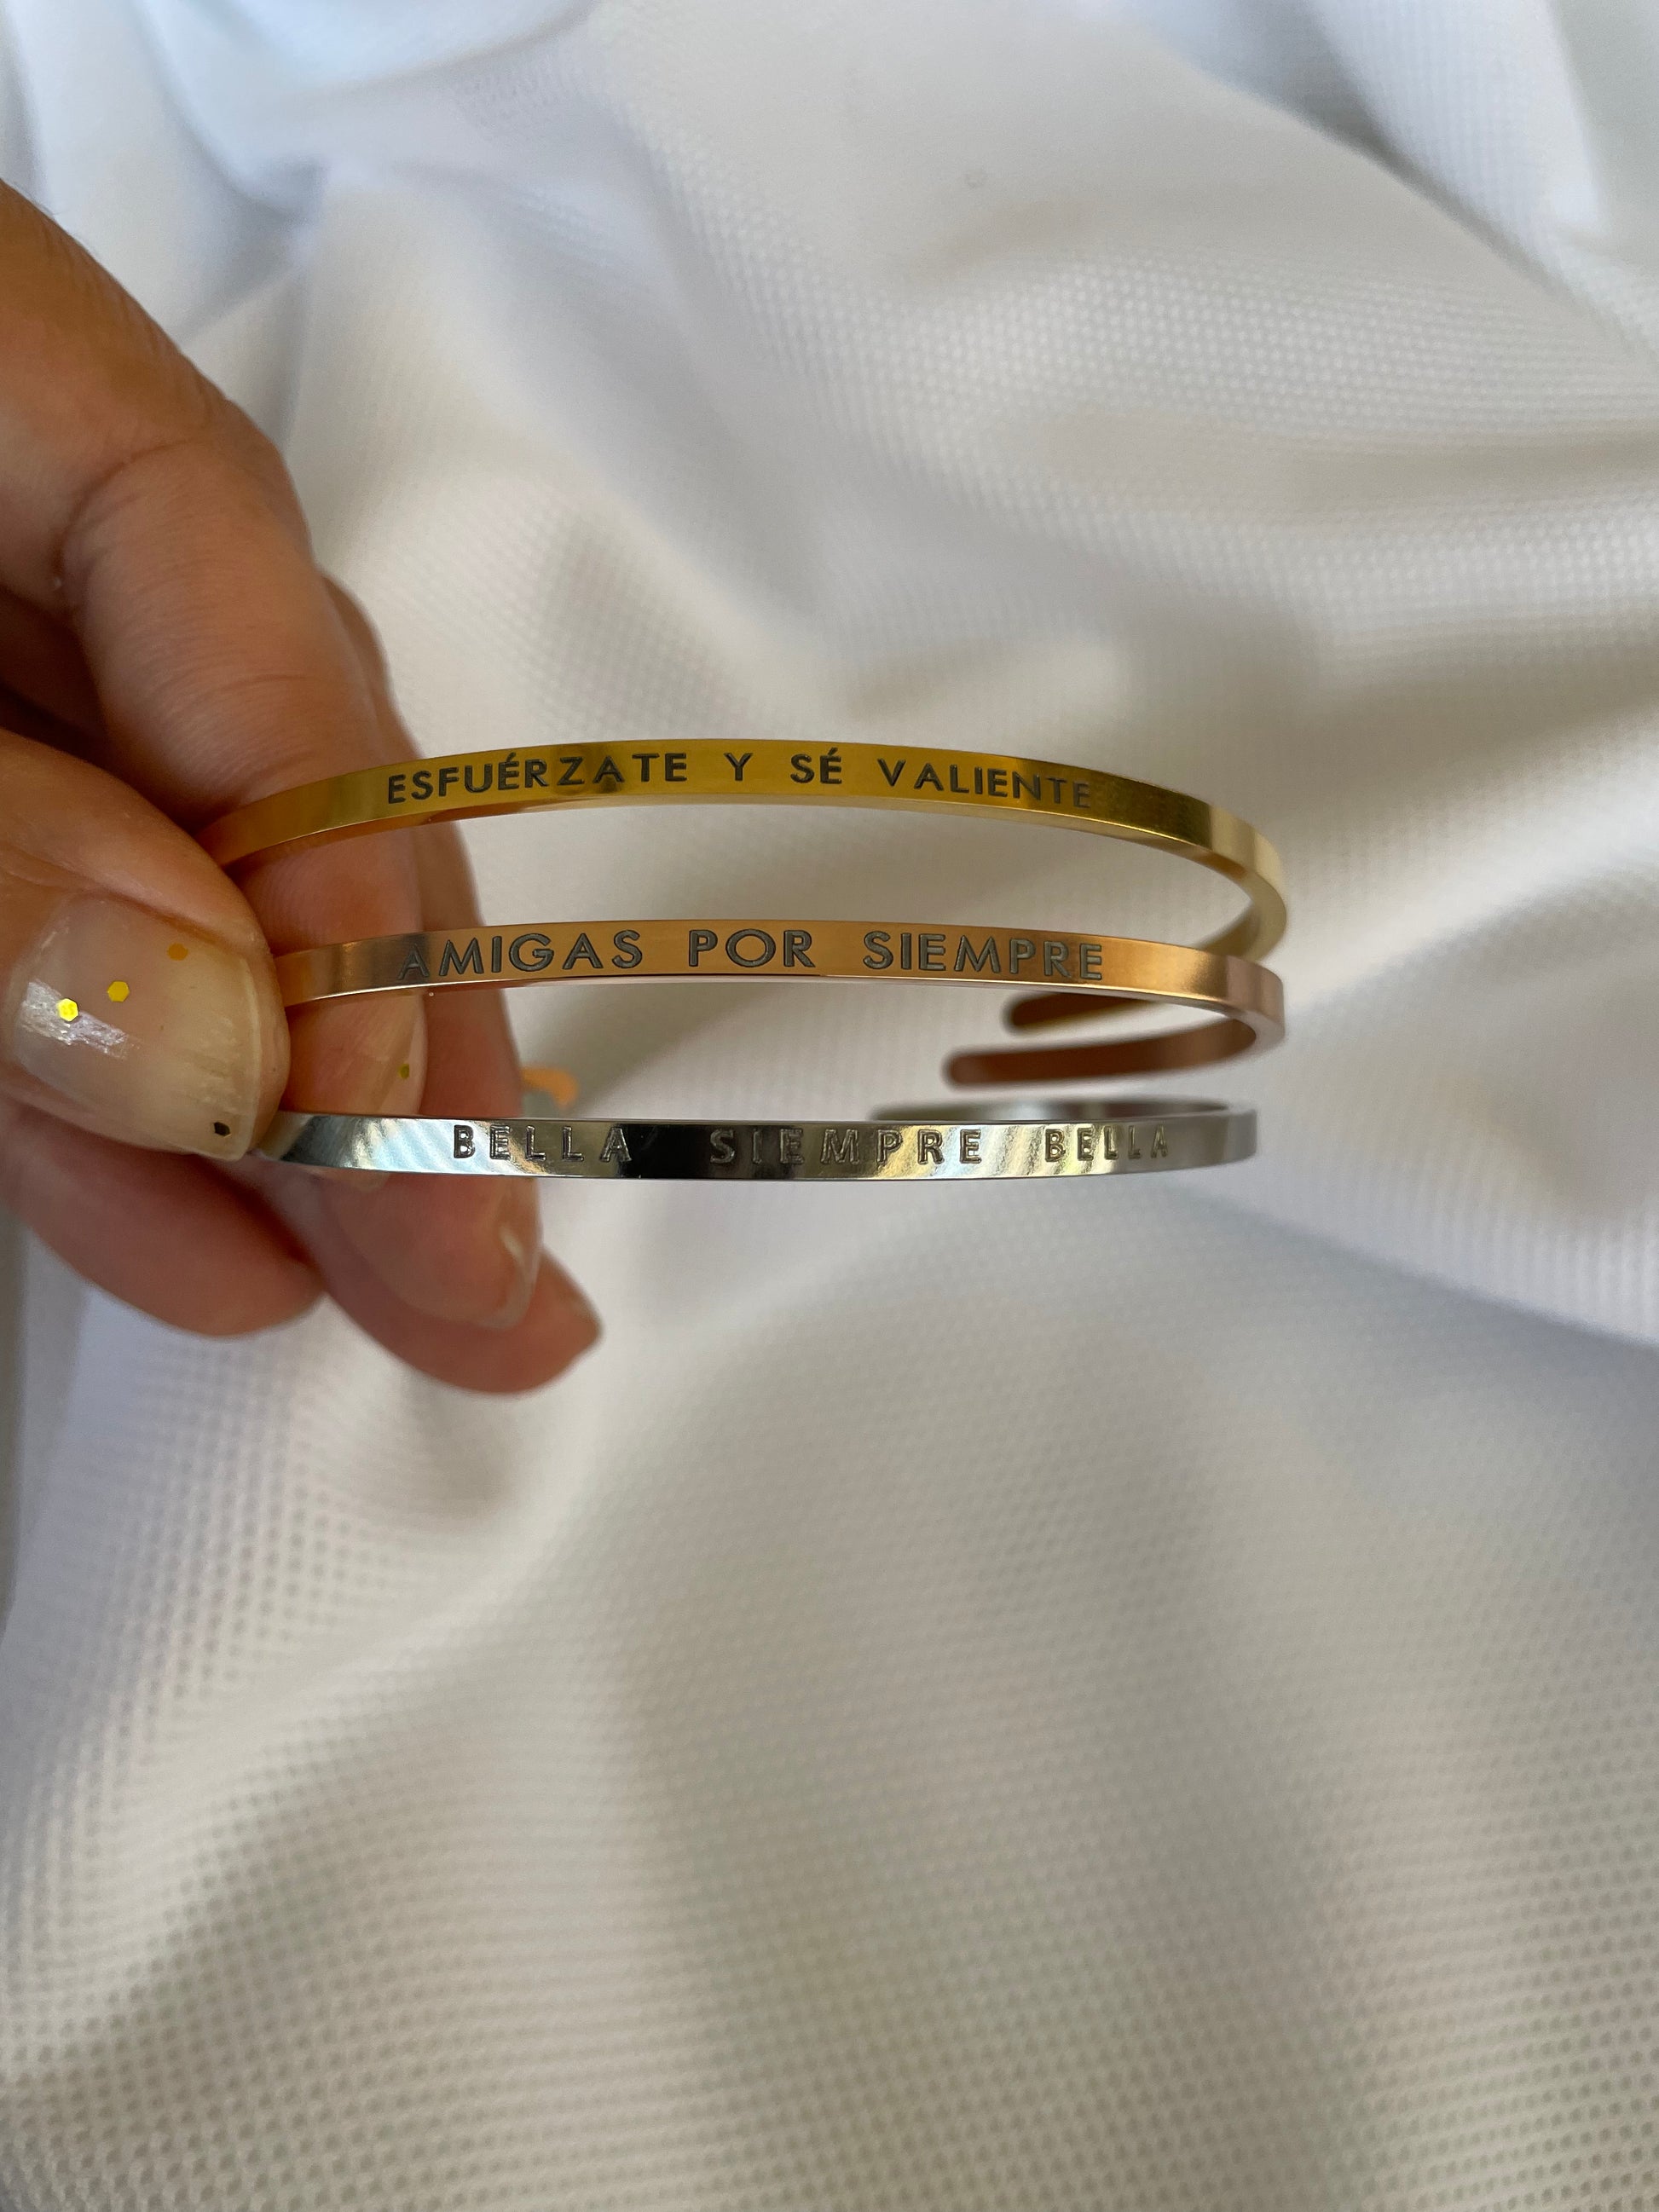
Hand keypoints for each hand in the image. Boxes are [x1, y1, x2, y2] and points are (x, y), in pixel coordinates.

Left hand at [0, 184, 598, 1390]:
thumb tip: (218, 1046)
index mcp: (18, 386)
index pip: (286, 671)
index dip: (379, 934)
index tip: (424, 1167)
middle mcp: (30, 529)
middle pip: (285, 800)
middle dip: (389, 1060)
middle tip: (488, 1287)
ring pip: (180, 899)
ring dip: (277, 1122)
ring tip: (399, 1303)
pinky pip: (40, 935)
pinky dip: (100, 1098)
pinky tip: (206, 1235)